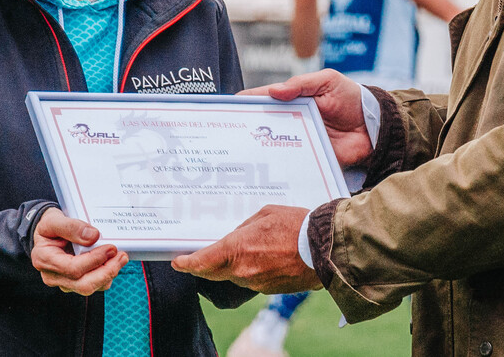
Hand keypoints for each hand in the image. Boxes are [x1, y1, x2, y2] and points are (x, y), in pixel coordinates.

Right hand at [31, 207, 128, 294]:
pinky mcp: (75, 282)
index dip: (94, 260)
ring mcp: (64, 281)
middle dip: (106, 272)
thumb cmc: (49, 227)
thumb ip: (71, 226)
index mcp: (45, 260)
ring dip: (109, 274)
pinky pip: (94, 285)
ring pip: (90, 287)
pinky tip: (113, 262)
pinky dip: (106, 275)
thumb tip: (93, 237)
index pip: (72, 268)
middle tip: (122, 256)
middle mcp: (54, 276)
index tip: (110, 248)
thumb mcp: (53, 220)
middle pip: (83, 284)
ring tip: (121, 258)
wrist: (47, 234)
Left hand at [170, 205, 321, 293]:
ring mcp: (256, 283)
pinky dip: (252, 270)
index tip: (178, 262)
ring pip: (234, 276)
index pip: (202, 262)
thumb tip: (237, 236)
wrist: (325, 248)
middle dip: (204, 266)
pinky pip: (252, 280)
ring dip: (233, 265)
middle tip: (197, 258)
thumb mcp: (265, 214)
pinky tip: (264, 257)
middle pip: (214, 272)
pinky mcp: (270, 290)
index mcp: (238, 249)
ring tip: (247, 248)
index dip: (187, 263)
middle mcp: (243, 271)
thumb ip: (244, 227)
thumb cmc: (297, 225)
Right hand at [240, 69, 372, 167]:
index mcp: (293, 99)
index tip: (226, 111)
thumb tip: (274, 91)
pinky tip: (266, 174)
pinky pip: (292, 163)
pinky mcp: (310, 158)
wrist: (375, 126)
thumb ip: (302, 84)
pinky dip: (281, 167)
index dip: (246, 104)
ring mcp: (301, 140)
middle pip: (264, 126)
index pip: (264, 100)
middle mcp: (292, 121)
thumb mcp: (327, 81)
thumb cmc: (351, 97)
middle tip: (227, 139)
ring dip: (260, 151)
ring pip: (275, 146)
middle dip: (247, 131)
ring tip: (239, 159)